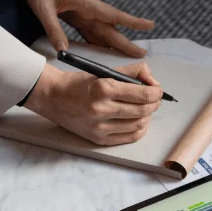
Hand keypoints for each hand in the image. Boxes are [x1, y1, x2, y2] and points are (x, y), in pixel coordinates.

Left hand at [9, 0, 154, 57]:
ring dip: (114, 45)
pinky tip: (104, 53)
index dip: (132, 22)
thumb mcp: (43, 7)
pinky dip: (98, 43)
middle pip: (111, 29)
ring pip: (102, 33)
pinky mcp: (76, 17)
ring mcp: (83, 13)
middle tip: (143, 54)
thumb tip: (63, 50)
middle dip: (127, 42)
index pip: (114, 15)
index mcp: (86, 4)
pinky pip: (90, 33)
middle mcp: (89, 9)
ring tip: (127, 58)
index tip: (150, 25)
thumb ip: (53, 29)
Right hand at [25, 62, 162, 145]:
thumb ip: (132, 72)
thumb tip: (153, 82)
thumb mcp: (104, 71)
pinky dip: (139, 129)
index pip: (143, 94)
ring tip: (145, 109)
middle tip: (154, 99)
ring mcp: (100, 127)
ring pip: (139, 125)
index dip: (156, 92)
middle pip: (143, 110)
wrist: (53, 97)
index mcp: (103, 88)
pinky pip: (129, 137)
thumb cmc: (80, 83)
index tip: (158, 90)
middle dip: (154, 104)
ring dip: (148, 116)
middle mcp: (102, 109)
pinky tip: (138, 121)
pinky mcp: (99, 139)